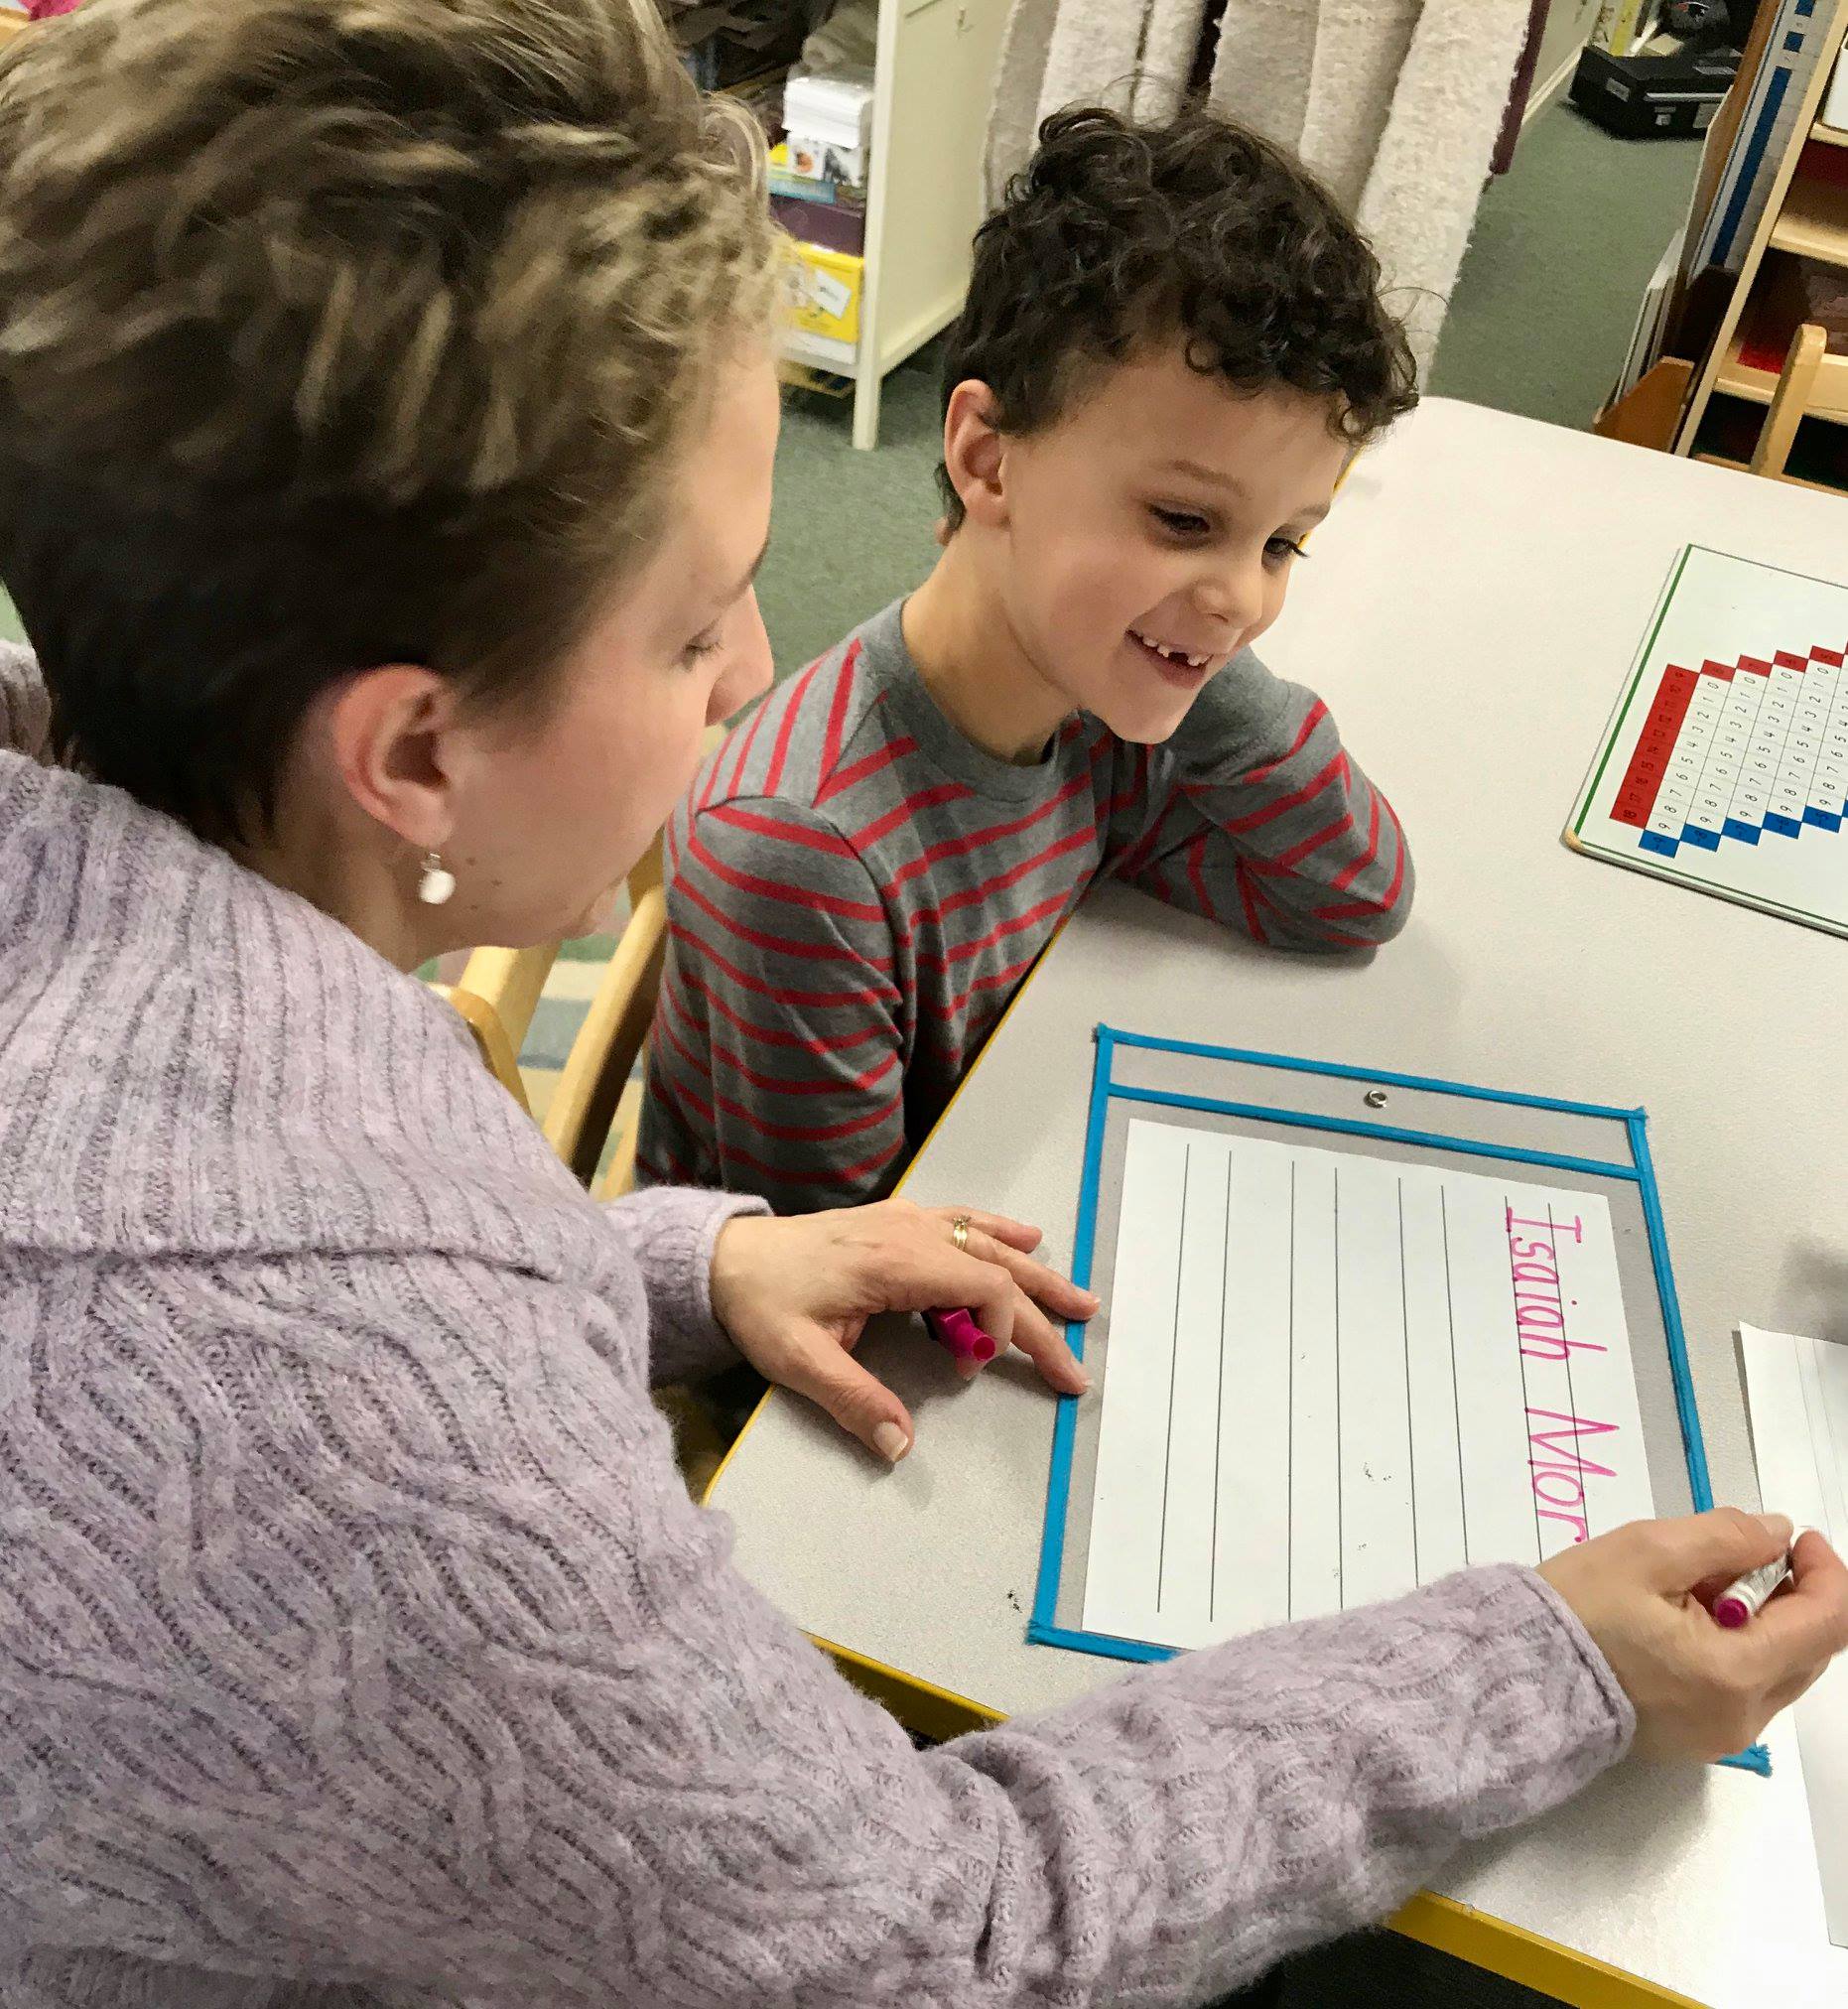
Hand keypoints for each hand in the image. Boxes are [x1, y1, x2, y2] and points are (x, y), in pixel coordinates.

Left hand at [710, 1200, 1096, 1461]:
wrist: (723, 1258)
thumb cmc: (759, 1304)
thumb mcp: (798, 1360)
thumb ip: (854, 1400)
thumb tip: (901, 1448)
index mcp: (894, 1261)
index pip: (980, 1285)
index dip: (1000, 1329)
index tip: (977, 1368)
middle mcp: (910, 1233)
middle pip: (997, 1270)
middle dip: (1041, 1317)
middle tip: (1077, 1364)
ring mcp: (906, 1222)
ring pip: (988, 1244)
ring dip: (1036, 1274)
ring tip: (1079, 1302)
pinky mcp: (896, 1222)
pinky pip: (963, 1222)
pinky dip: (999, 1234)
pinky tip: (1027, 1239)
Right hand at [1538, 1509, 1847, 1761]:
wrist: (1515, 1675)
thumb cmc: (1576, 1612)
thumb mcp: (1646, 1551)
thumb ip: (1725, 1537)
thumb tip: (1776, 1534)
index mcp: (1735, 1673)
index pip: (1826, 1622)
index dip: (1826, 1571)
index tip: (1796, 1537)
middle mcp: (1742, 1717)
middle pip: (1808, 1649)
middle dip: (1789, 1593)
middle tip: (1738, 1554)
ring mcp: (1721, 1735)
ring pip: (1777, 1669)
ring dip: (1762, 1620)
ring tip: (1698, 1588)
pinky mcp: (1697, 1740)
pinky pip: (1744, 1689)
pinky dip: (1736, 1648)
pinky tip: (1685, 1623)